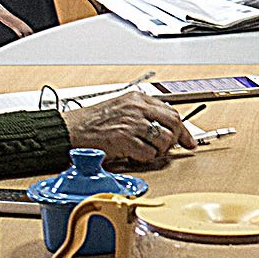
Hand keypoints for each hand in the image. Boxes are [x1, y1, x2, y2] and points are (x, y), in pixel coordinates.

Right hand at [62, 91, 196, 167]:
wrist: (69, 130)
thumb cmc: (91, 123)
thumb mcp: (120, 109)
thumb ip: (142, 114)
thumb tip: (165, 128)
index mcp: (137, 99)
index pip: (171, 111)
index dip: (184, 129)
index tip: (189, 141)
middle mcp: (137, 108)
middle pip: (173, 123)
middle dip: (176, 139)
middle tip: (168, 149)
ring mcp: (131, 123)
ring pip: (164, 139)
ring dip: (158, 151)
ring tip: (145, 151)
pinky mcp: (124, 139)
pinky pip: (149, 153)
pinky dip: (145, 158)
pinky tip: (134, 155)